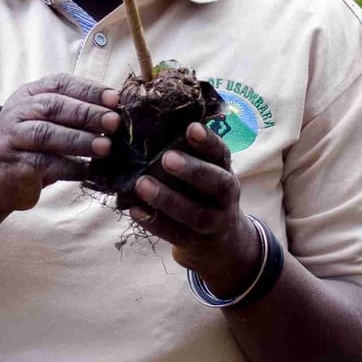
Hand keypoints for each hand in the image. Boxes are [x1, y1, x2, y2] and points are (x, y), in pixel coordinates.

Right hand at [0, 73, 119, 213]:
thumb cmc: (35, 148)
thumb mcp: (53, 124)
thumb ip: (76, 115)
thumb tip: (117, 111)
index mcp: (30, 93)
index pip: (60, 83)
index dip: (89, 89)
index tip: (115, 99)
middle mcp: (18, 110)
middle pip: (54, 106)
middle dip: (87, 113)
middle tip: (115, 123)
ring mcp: (12, 136)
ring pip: (47, 134)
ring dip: (80, 140)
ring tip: (106, 147)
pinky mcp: (13, 163)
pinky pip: (43, 163)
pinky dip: (70, 166)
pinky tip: (89, 171)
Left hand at [128, 120, 262, 296]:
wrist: (221, 239)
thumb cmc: (202, 190)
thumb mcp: (204, 168)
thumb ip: (185, 150)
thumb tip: (146, 119)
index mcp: (224, 169)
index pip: (221, 152)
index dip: (208, 140)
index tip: (190, 127)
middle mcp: (226, 195)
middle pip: (216, 183)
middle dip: (192, 170)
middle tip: (166, 158)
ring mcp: (214, 222)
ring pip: (195, 213)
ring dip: (168, 199)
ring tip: (142, 184)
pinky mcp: (197, 242)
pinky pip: (176, 235)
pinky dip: (155, 223)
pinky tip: (135, 210)